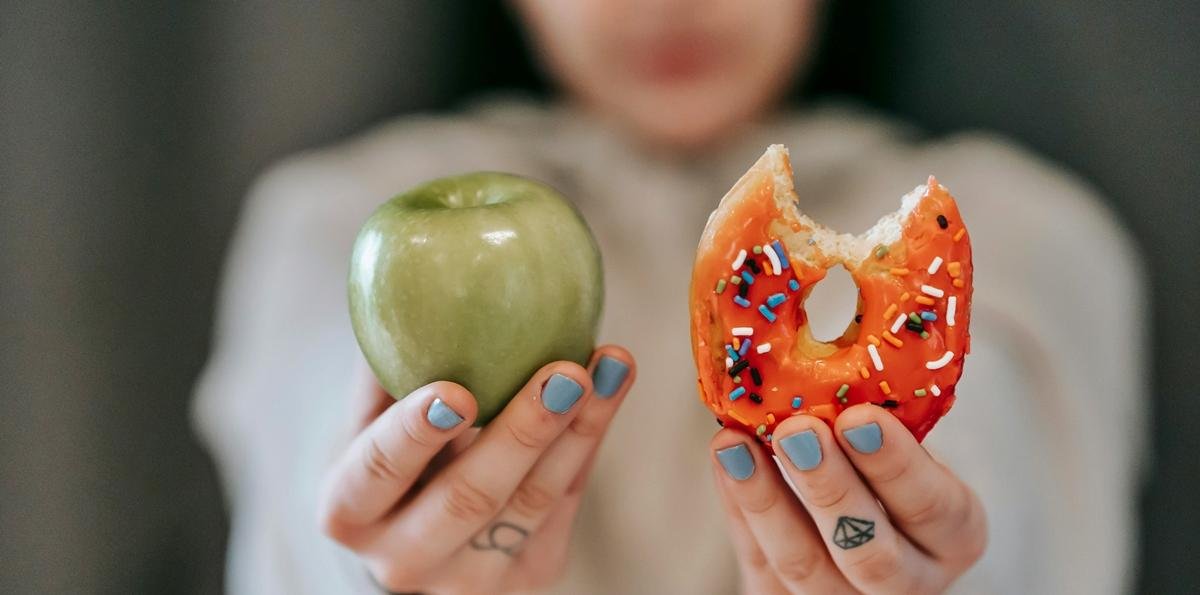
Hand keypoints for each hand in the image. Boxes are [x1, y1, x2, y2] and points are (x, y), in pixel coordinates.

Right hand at [319, 346, 634, 593]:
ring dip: (578, 430)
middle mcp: (402, 560)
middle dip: (522, 433)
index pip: (378, 473)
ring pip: (531, 504)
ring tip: (609, 367)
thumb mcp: (369, 416)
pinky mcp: (527, 575)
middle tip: (563, 374)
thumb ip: (387, 364)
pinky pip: (564, 504)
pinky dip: (589, 441)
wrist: (414, 532)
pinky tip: (611, 387)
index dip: (415, 433)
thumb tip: (413, 269)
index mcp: (349, 511)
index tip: (456, 389)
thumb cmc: (388, 449)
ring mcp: (468, 579)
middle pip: (468, 499)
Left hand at [711, 404, 986, 593]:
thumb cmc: (887, 466)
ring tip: (735, 443)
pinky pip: (760, 566)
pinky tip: (725, 459)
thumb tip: (836, 341)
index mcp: (954, 534)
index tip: (859, 417)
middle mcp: (910, 581)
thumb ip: (883, 416)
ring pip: (805, 567)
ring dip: (766, 501)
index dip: (897, 467)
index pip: (936, 509)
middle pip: (871, 554)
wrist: (860, 523)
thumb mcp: (906, 442)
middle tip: (796, 430)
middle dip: (830, 489)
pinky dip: (739, 510)